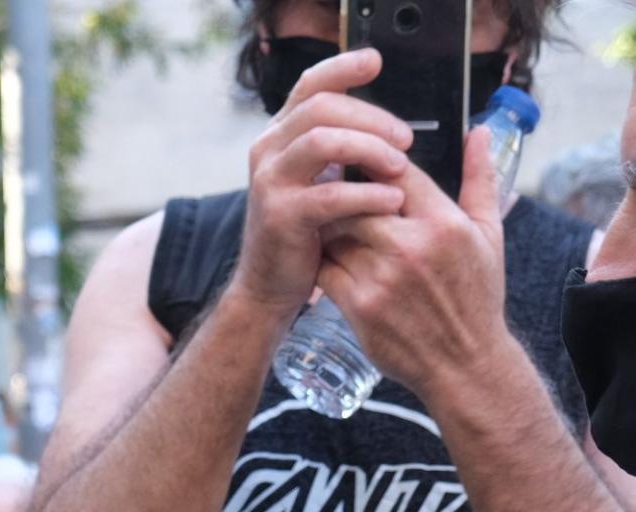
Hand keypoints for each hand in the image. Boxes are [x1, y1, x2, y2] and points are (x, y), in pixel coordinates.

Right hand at [228, 48, 410, 321]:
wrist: (270, 285)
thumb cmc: (306, 232)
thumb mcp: (320, 180)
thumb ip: (343, 149)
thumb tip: (394, 125)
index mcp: (281, 136)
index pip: (310, 85)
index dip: (343, 68)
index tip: (377, 62)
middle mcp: (268, 151)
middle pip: (322, 106)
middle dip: (372, 117)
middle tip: (407, 138)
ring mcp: (270, 182)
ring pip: (322, 141)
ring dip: (369, 148)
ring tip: (400, 167)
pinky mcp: (280, 216)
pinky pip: (329, 195)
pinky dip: (367, 195)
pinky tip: (392, 200)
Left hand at [318, 125, 508, 398]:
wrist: (464, 364)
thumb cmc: (477, 296)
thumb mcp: (489, 236)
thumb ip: (481, 179)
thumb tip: (478, 130)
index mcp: (445, 223)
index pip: (396, 171)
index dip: (374, 162)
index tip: (363, 164)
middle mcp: (412, 246)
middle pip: (357, 197)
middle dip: (344, 192)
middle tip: (332, 188)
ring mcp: (383, 277)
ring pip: (335, 230)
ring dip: (328, 223)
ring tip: (327, 219)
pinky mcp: (359, 304)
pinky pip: (324, 268)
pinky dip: (321, 259)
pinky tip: (324, 255)